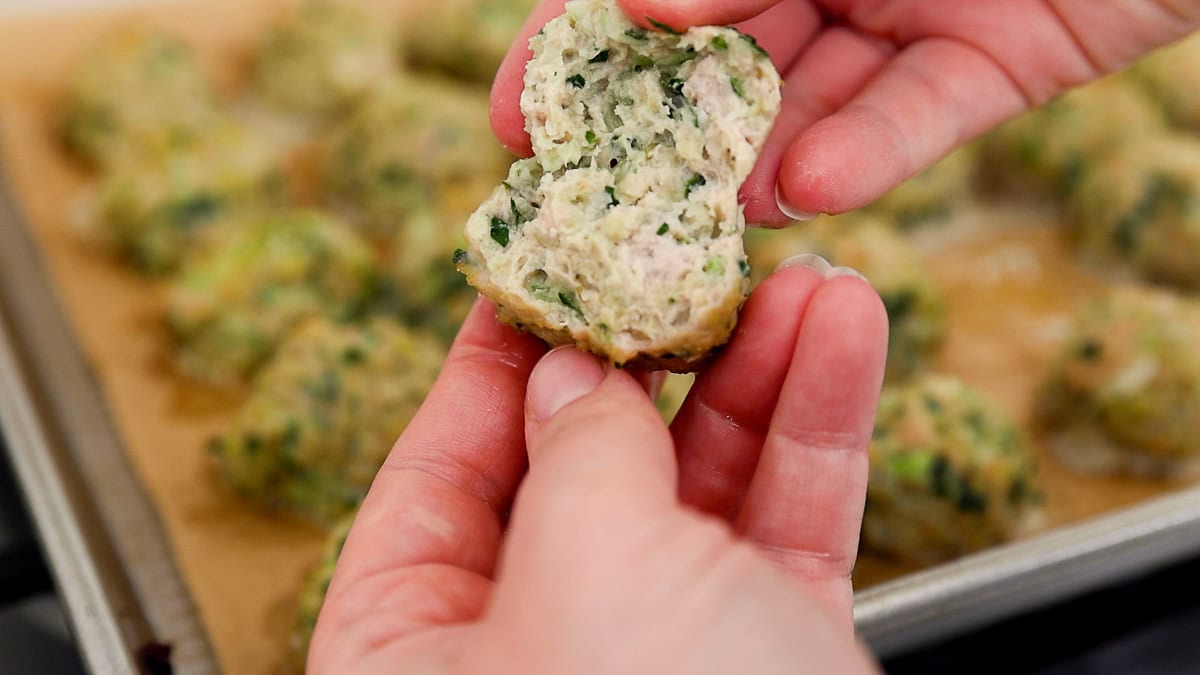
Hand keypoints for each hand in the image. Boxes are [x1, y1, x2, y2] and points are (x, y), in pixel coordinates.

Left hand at [307, 262, 886, 672]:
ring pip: (702, 477)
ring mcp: (655, 644)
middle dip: (653, 347)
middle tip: (689, 255)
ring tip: (804, 280)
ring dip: (759, 369)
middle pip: (584, 456)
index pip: (441, 463)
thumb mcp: (584, 575)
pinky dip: (816, 429)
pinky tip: (841, 338)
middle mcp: (532, 642)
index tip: (538, 260)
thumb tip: (564, 372)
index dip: (494, 353)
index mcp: (421, 644)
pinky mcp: (763, 647)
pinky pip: (783, 519)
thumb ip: (571, 457)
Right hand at [490, 0, 1199, 224]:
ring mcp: (907, 18)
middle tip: (610, 210)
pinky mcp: (993, 64)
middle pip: (725, 66)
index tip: (516, 122)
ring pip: (815, 107)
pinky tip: (817, 188)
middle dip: (666, 137)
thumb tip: (636, 6)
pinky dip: (872, 153)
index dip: (578, 54)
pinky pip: (921, 116)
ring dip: (763, 163)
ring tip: (715, 218)